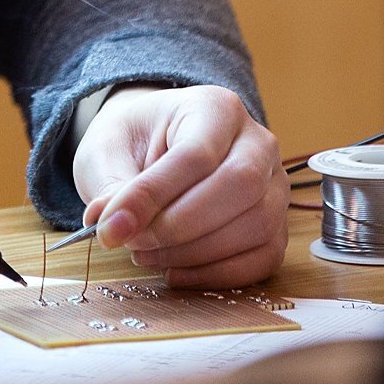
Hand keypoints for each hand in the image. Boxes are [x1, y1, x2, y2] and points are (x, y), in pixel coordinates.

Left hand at [72, 84, 286, 287]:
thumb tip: (112, 227)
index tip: (111, 226)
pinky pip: (263, 257)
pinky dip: (217, 274)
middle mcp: (257, 142)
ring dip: (195, 253)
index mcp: (215, 108)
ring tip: (145, 253)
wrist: (155, 146)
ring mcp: (275, 184)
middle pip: (240, 186)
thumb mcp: (108, 152)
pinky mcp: (276, 224)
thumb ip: (111, 188)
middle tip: (132, 242)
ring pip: (257, 224)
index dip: (152, 196)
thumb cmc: (135, 144)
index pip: (196, 154)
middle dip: (179, 226)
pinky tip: (175, 272)